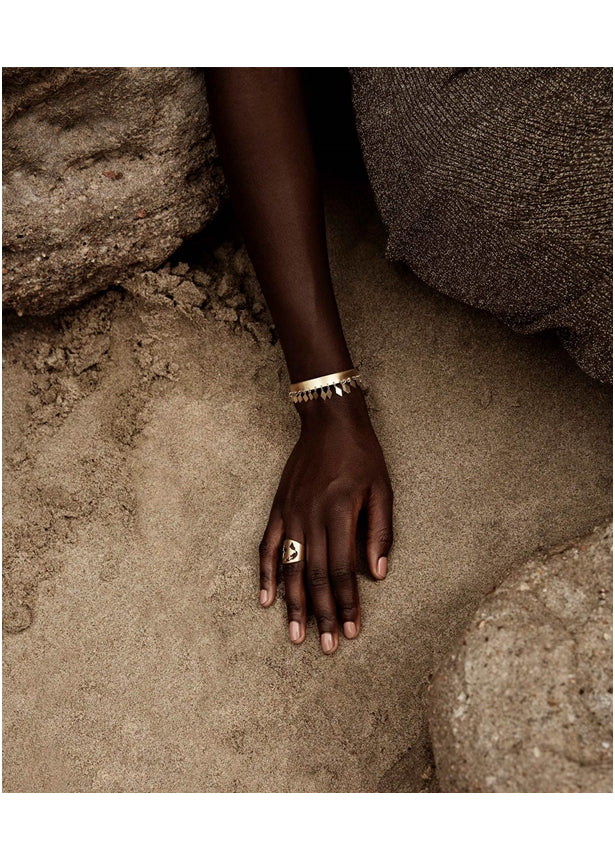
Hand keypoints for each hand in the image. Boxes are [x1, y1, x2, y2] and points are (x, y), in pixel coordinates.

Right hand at [258, 390, 393, 653]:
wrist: (329, 422)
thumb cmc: (362, 456)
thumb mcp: (382, 489)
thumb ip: (379, 532)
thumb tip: (378, 574)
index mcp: (338, 514)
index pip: (341, 570)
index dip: (347, 603)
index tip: (351, 631)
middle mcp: (311, 518)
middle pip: (314, 576)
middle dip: (322, 614)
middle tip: (327, 646)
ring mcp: (291, 514)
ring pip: (290, 568)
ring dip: (293, 604)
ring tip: (297, 635)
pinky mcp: (278, 509)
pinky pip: (268, 546)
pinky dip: (266, 574)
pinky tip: (266, 599)